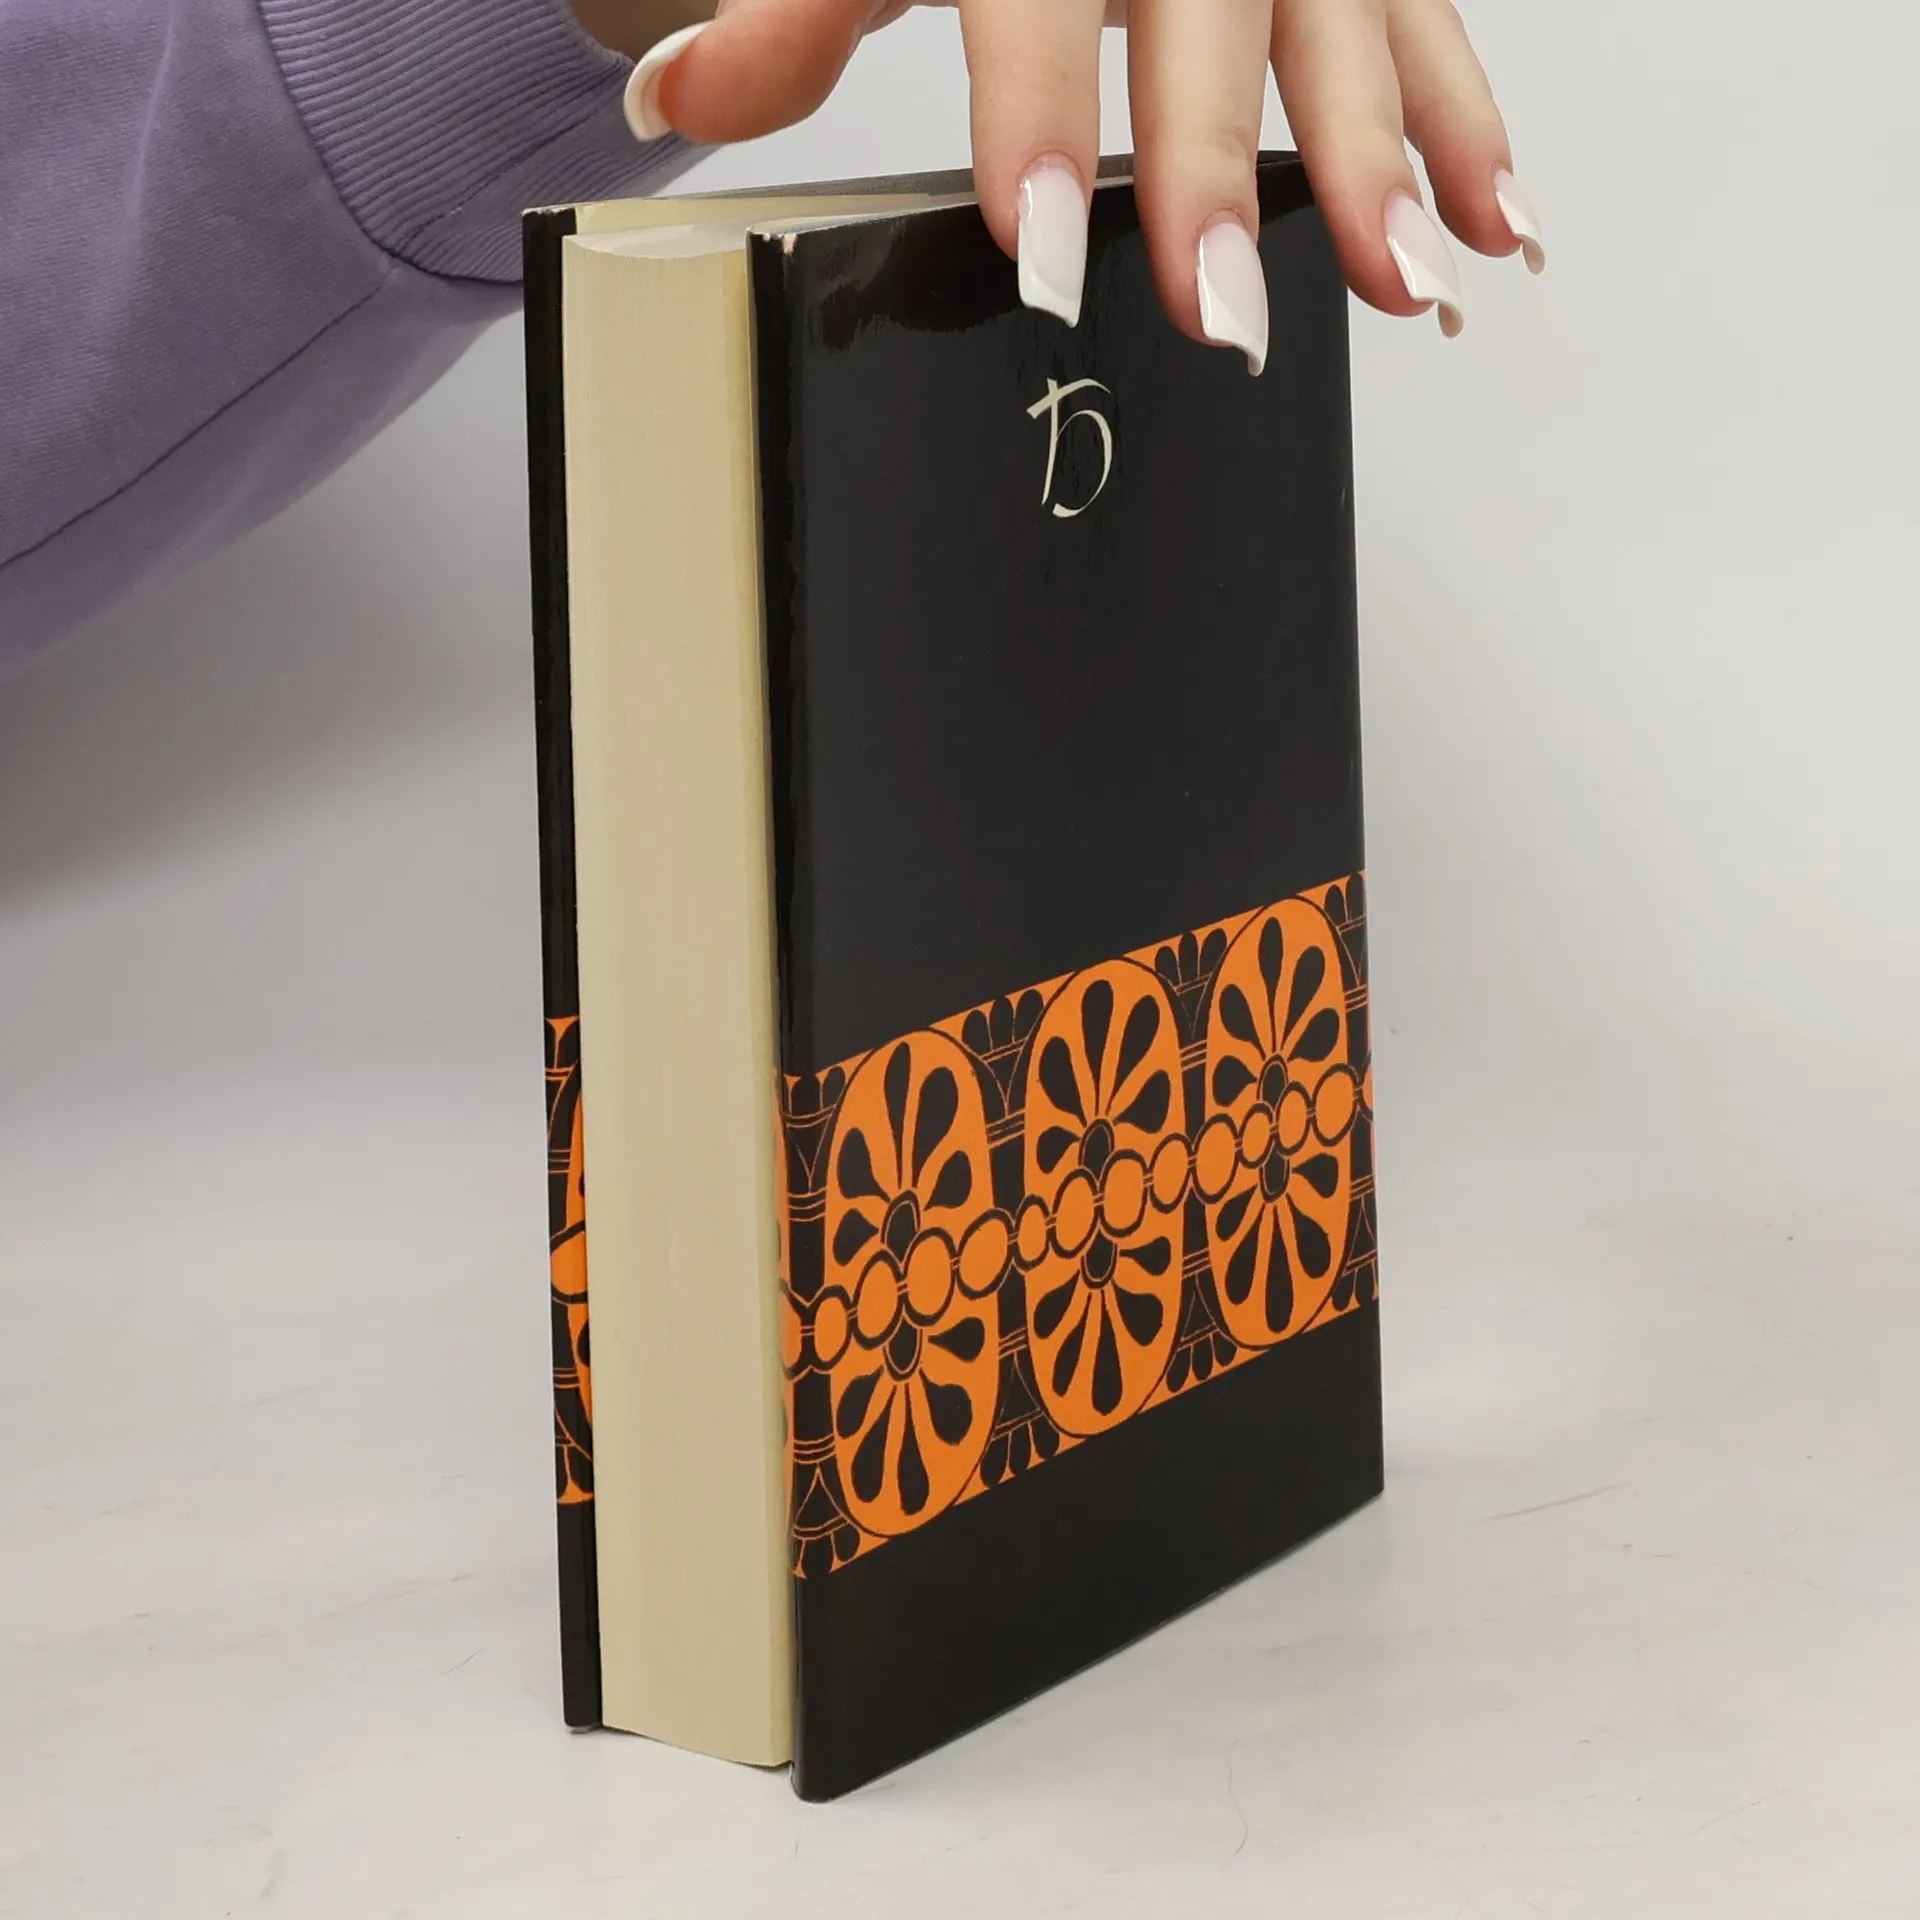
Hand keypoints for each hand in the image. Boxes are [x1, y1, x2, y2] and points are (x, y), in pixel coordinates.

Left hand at [609, 0, 1543, 368]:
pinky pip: (1424, 14)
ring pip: (1349, 19)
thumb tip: (683, 103)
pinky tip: (1489, 215)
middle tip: (1221, 310)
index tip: (1035, 241)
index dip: (1033, 119)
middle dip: (1218, 173)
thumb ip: (790, 14)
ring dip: (1384, 159)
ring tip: (1409, 281)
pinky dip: (1460, 116)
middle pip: (1206, 24)